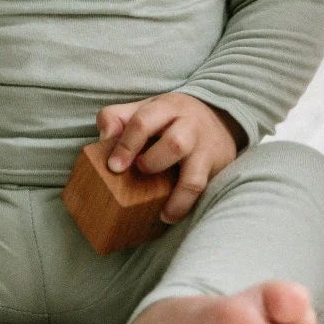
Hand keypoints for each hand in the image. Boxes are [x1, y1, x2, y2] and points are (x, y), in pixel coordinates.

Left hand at [94, 93, 246, 222]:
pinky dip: (182, 204)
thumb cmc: (171, 118)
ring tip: (156, 206)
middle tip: (139, 173)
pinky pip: (199, 188)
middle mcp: (189, 126)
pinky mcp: (215, 166)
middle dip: (152, 164)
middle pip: (174, 144)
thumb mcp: (146, 109)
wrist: (220, 117)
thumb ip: (118, 118)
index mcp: (166, 108)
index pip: (144, 121)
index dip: (126, 145)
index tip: (114, 167)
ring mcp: (204, 148)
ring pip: (193, 173)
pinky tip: (168, 214)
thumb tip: (103, 138)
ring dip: (174, 192)